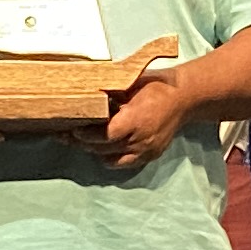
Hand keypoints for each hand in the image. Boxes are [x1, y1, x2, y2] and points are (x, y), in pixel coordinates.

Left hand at [65, 68, 191, 171]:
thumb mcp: (130, 85)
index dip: (86, 135)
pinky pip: (124, 164)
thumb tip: (84, 99)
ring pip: (111, 159)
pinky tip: (101, 149)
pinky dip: (110, 158)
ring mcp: (146, 150)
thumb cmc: (156, 86)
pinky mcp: (150, 156)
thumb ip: (110, 96)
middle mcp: (141, 139)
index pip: (105, 135)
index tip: (72, 128)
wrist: (183, 98)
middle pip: (104, 148)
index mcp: (136, 119)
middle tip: (67, 136)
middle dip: (84, 143)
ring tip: (82, 142)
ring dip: (95, 151)